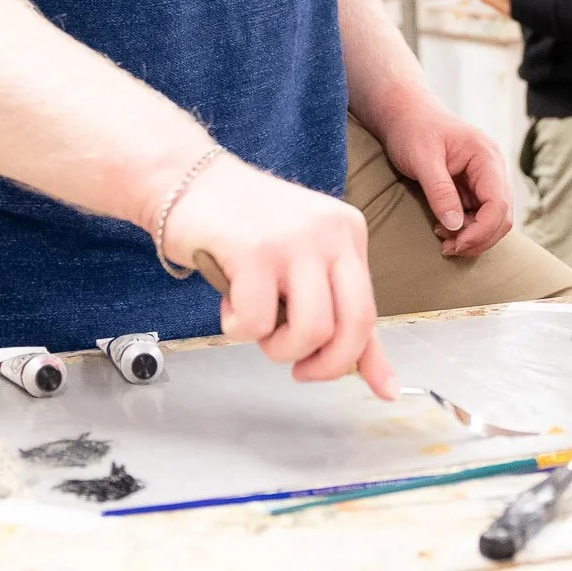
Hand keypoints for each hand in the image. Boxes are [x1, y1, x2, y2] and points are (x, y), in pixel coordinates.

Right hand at [158, 153, 396, 398]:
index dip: (358, 357)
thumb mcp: (303, 264)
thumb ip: (342, 317)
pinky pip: (257, 323)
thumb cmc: (243, 230)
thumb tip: (385, 385)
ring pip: (312, 331)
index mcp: (349, 233)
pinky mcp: (254, 250)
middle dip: (327, 365)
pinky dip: (238, 329)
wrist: (186, 181)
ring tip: (256, 325)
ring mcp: (294, 240)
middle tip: (299, 370)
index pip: (369, 310)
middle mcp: (331, 232)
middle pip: (355, 324)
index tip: (375, 389)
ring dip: (278, 348)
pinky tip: (229, 303)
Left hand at [372, 94, 514, 257]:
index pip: (499, 204)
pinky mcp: (473, 187)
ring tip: (443, 240)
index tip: (455, 243)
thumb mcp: (422, 159)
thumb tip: (454, 226)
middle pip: (502, 217)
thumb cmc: (412, 130)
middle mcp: (492, 169)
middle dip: (478, 238)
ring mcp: (485, 179)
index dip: (481, 231)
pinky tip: (443, 229)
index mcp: (486, 157)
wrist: (405, 114)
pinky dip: (465, 229)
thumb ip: (439, 191)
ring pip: (493, 220)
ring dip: (471, 236)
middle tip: (447, 248)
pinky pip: (479, 216)